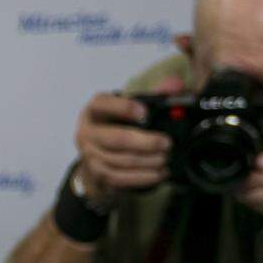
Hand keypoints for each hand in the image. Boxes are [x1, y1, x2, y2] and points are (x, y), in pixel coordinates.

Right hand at [74, 82, 180, 203]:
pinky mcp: (97, 174)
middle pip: (116, 139)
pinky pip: (121, 178)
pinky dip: (143, 177)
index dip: (123, 107)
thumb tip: (175, 85)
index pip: (103, 104)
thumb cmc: (117, 126)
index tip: (145, 112)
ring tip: (166, 158)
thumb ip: (154, 94)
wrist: (97, 156)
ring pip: (121, 161)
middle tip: (167, 143)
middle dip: (145, 143)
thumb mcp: (130, 107)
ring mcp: (90, 155)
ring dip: (148, 161)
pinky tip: (159, 173)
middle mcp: (87, 132)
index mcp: (94, 110)